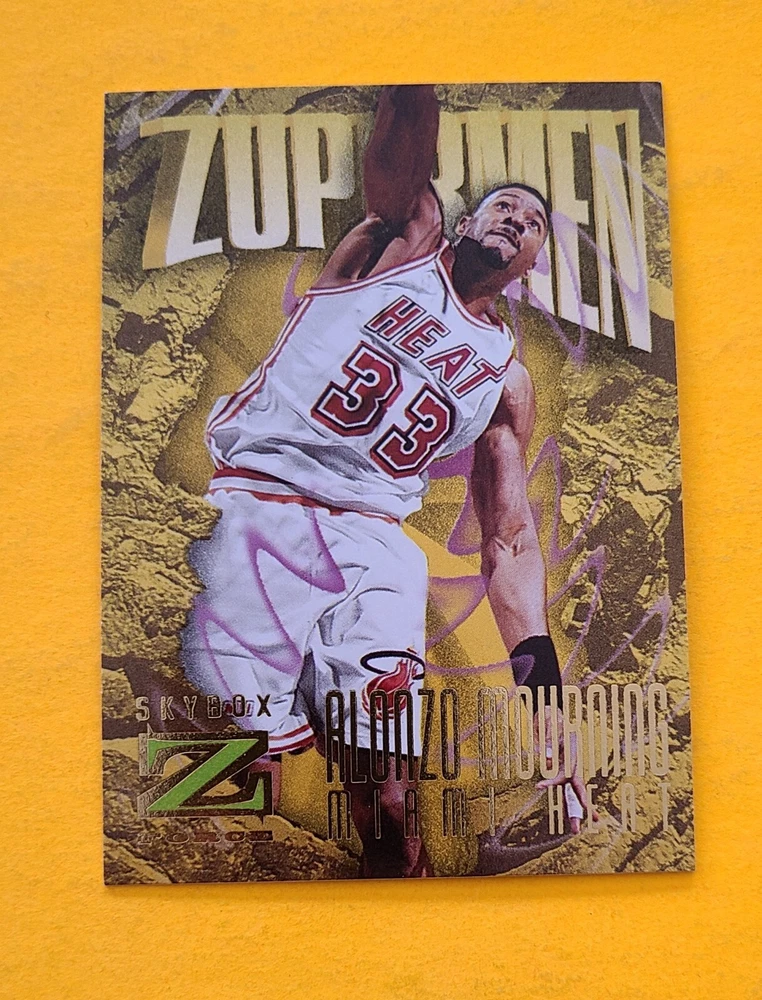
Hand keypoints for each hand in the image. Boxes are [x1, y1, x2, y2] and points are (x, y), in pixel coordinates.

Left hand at [534, 707, 598, 833]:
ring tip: (577, 830)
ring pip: (574, 793)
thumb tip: (547, 761)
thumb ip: (549, 740)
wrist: (555, 712)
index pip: (564, 774)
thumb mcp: (549, 724)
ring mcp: (570, 769)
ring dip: (576, 811)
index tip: (539, 786)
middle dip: (581, 809)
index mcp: (571, 754)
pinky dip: (570, 802)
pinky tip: (574, 815)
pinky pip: (567, 789)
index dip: (552, 782)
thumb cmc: (551, 716)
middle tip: (583, 828)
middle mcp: (573, 765)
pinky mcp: (564, 770)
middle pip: (578, 790)